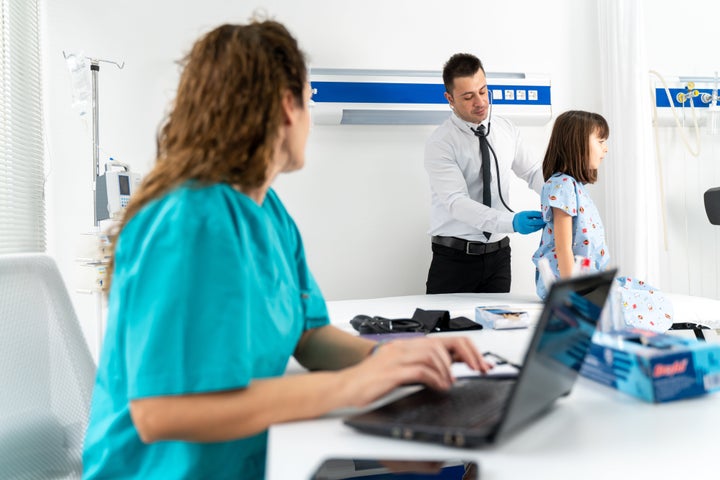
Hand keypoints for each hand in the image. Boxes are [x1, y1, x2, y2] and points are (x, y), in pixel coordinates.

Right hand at [342, 336, 490, 406]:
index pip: (445, 339)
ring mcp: (397, 357)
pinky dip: (435, 378)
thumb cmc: (372, 380)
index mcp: (408, 344)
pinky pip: (420, 370)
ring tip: (451, 383)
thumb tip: (449, 369)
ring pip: (434, 354)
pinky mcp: (392, 371)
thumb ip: (423, 366)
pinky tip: (440, 387)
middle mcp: (404, 346)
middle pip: (443, 343)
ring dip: (448, 370)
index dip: (468, 350)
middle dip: (466, 356)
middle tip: (477, 370)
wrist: (346, 386)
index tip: (481, 363)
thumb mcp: (402, 369)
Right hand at [512, 210, 543, 233]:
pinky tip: (539, 226)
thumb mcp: (526, 213)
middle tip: (546, 221)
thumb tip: (542, 215)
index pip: (532, 213)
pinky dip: (537, 228)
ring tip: (543, 224)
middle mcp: (522, 222)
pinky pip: (533, 231)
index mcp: (523, 215)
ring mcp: (523, 228)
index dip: (539, 214)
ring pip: (534, 228)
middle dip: (541, 222)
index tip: (544, 215)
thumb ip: (533, 214)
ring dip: (540, 226)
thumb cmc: (522, 217)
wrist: (514, 223)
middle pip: (533, 222)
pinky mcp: (525, 232)